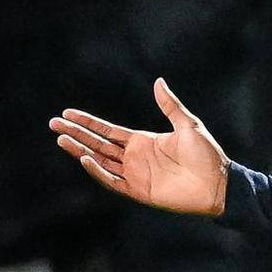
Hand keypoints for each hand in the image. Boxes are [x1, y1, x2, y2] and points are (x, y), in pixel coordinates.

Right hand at [49, 78, 229, 216]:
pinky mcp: (138, 190)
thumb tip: (158, 81)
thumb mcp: (188, 125)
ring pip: (99, 161)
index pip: (108, 131)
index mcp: (144, 140)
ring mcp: (135, 174)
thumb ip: (170, 105)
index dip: (88, 123)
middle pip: (98, 144)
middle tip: (53, 124)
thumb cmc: (207, 154)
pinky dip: (97, 171)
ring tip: (61, 139)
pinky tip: (84, 158)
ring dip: (80, 150)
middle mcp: (135, 157)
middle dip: (76, 134)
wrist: (217, 183)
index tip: (67, 114)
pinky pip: (112, 181)